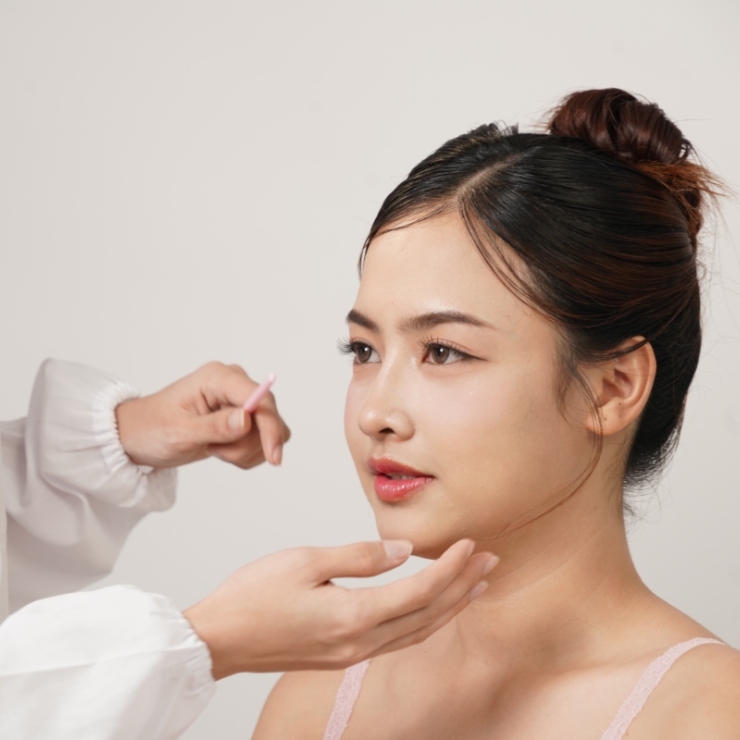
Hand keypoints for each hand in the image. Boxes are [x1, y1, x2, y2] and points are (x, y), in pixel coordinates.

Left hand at [115, 362, 289, 467]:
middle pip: (268, 416)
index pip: (260, 399)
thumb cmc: (151, 428)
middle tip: (217, 453)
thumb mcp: (178, 433)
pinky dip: (246, 454)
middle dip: (249, 444)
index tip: (272, 456)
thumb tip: (247, 419)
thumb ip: (215, 427)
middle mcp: (233, 384)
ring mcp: (240, 400)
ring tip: (213, 450)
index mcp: (218, 378)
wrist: (139, 435)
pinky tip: (221, 451)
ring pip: (268, 431)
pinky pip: (262, 439)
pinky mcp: (243, 417)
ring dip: (244, 451)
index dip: (271, 427)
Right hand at [182, 539, 497, 677]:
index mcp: (353, 615)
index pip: (419, 591)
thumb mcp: (306, 561)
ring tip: (475, 585)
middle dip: (463, 588)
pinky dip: (425, 619)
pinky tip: (432, 607)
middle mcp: (360, 642)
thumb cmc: (254, 594)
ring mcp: (352, 653)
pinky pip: (398, 639)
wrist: (220, 638)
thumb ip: (360, 556)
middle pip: (428, 615)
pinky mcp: (342, 655)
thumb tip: (403, 550)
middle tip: (491, 562)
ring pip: (417, 631)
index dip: (450, 567)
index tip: (470, 543)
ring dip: (450, 606)